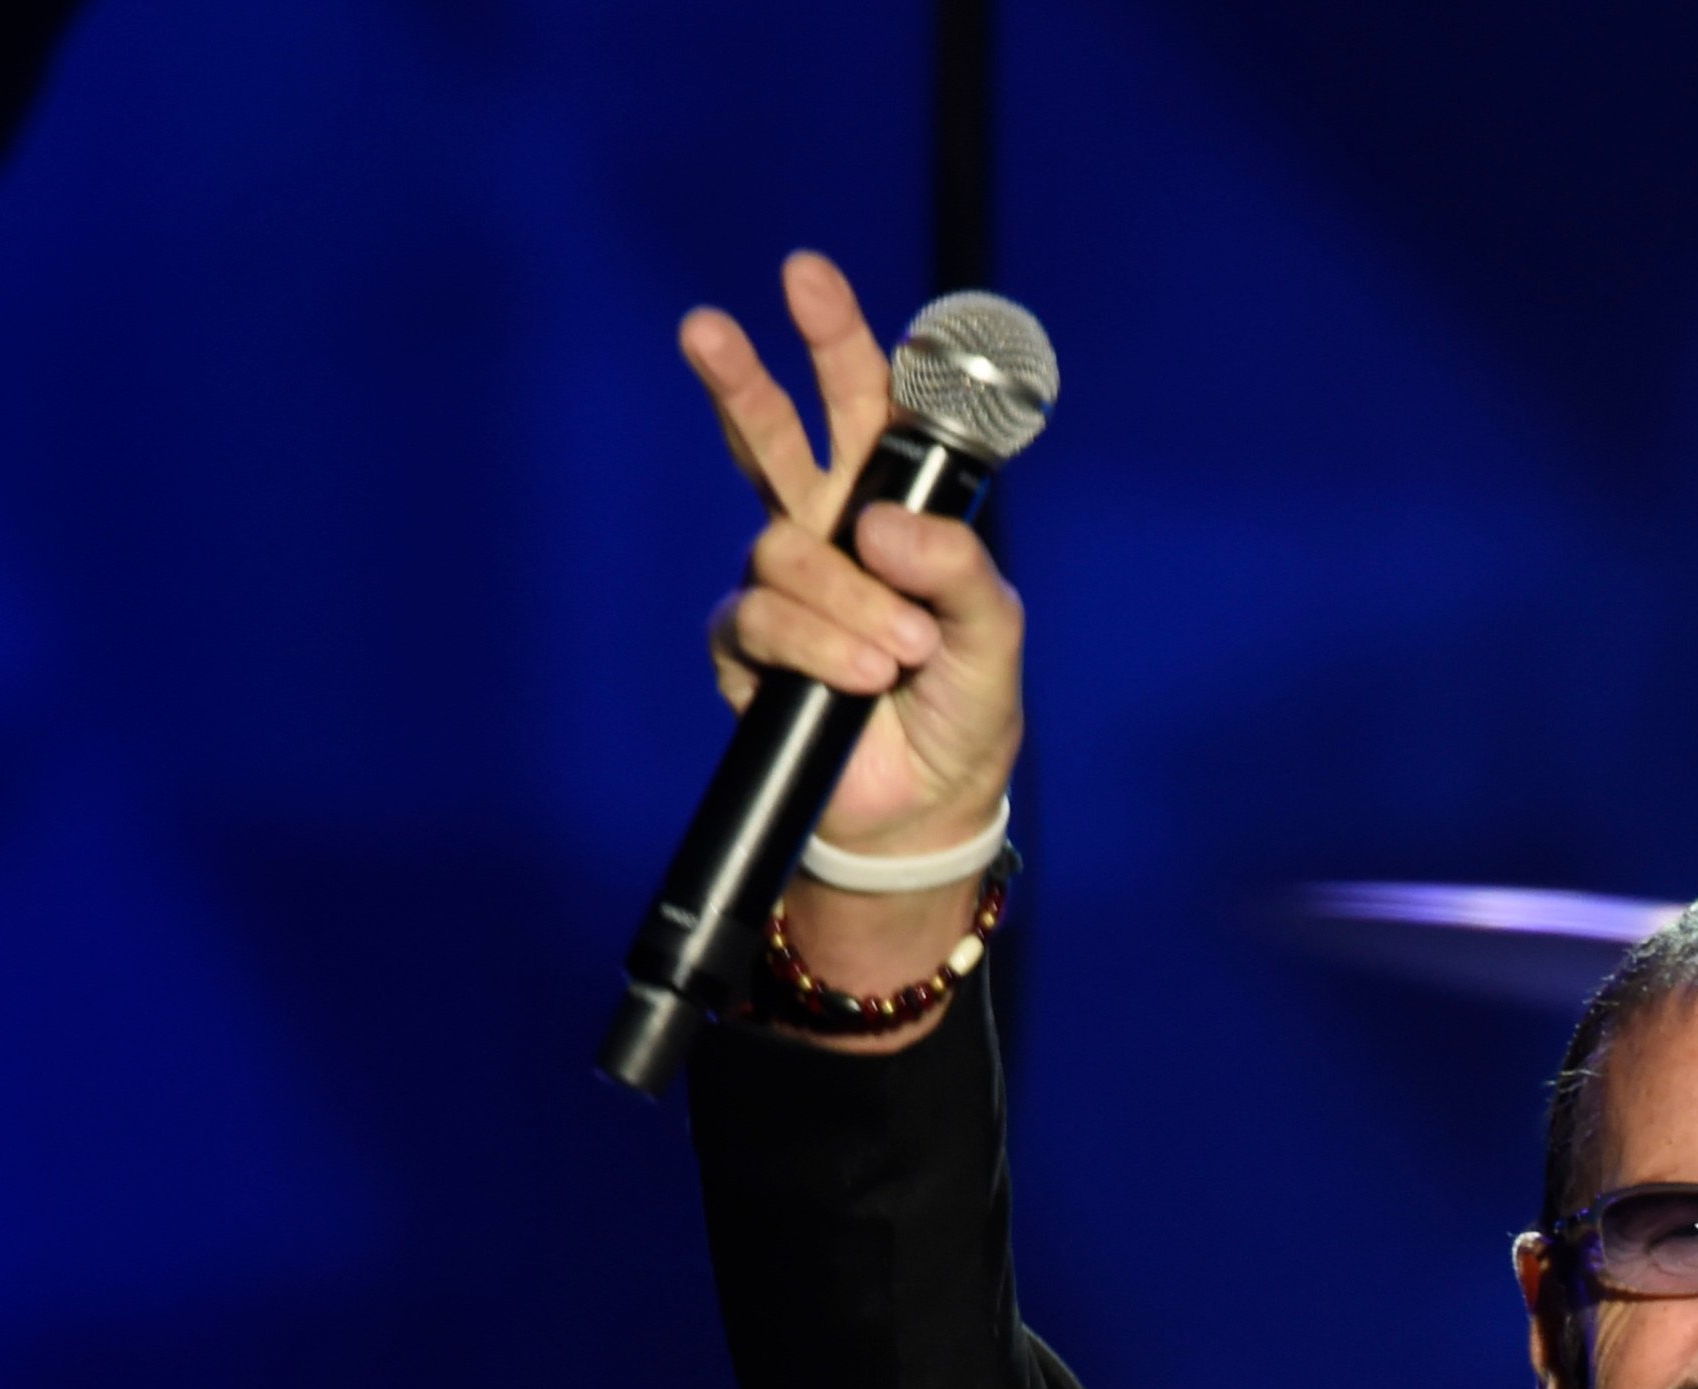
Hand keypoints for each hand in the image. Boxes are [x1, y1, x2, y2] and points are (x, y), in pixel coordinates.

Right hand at [682, 252, 1024, 867]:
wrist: (926, 803)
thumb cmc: (964, 702)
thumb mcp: (991, 632)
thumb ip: (956, 572)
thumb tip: (880, 530)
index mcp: (889, 506)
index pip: (864, 407)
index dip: (840, 341)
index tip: (807, 276)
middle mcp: (825, 530)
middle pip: (772, 435)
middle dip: (739, 377)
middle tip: (706, 326)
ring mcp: (780, 585)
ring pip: (785, 551)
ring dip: (851, 601)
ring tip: (903, 653)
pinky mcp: (747, 647)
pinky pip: (767, 622)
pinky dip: (824, 648)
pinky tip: (864, 677)